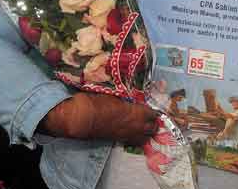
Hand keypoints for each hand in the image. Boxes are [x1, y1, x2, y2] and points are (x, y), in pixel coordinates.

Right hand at [39, 92, 159, 145]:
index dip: (152, 111)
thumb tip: (130, 99)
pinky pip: (133, 141)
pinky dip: (136, 138)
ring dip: (146, 133)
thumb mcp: (116, 96)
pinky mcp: (119, 140)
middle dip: (153, 124)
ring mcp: (128, 134)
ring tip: (144, 128)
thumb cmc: (99, 102)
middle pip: (152, 128)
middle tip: (151, 119)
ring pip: (145, 138)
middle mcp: (136, 125)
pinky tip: (133, 133)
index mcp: (137, 112)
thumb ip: (127, 100)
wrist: (84, 117)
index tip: (150, 109)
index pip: (153, 113)